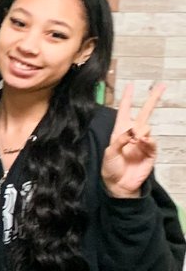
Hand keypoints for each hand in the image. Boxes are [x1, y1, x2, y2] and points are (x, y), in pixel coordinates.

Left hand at [101, 83, 163, 197]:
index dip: (127, 98)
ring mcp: (143, 142)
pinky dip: (148, 141)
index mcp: (120, 131)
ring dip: (141, 131)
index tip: (130, 85)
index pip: (124, 110)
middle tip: (161, 85)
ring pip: (147, 127)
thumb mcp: (109, 153)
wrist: (119, 185)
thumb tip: (133, 130)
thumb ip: (120, 140)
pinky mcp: (151, 153)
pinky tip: (142, 142)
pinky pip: (152, 142)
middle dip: (152, 99)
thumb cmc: (111, 168)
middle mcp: (133, 134)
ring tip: (134, 140)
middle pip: (145, 112)